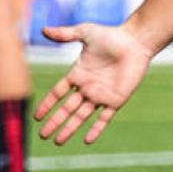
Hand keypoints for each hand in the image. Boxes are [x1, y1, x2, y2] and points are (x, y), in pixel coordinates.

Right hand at [35, 23, 154, 144]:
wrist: (135, 42)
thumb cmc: (112, 36)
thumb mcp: (85, 32)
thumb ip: (65, 34)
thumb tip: (43, 30)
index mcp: (78, 74)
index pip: (57, 93)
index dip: (47, 105)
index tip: (36, 116)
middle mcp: (87, 87)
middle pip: (67, 109)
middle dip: (55, 122)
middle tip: (43, 135)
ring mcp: (100, 95)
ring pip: (81, 117)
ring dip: (70, 129)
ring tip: (58, 142)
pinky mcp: (115, 100)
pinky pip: (103, 118)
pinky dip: (96, 129)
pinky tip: (87, 140)